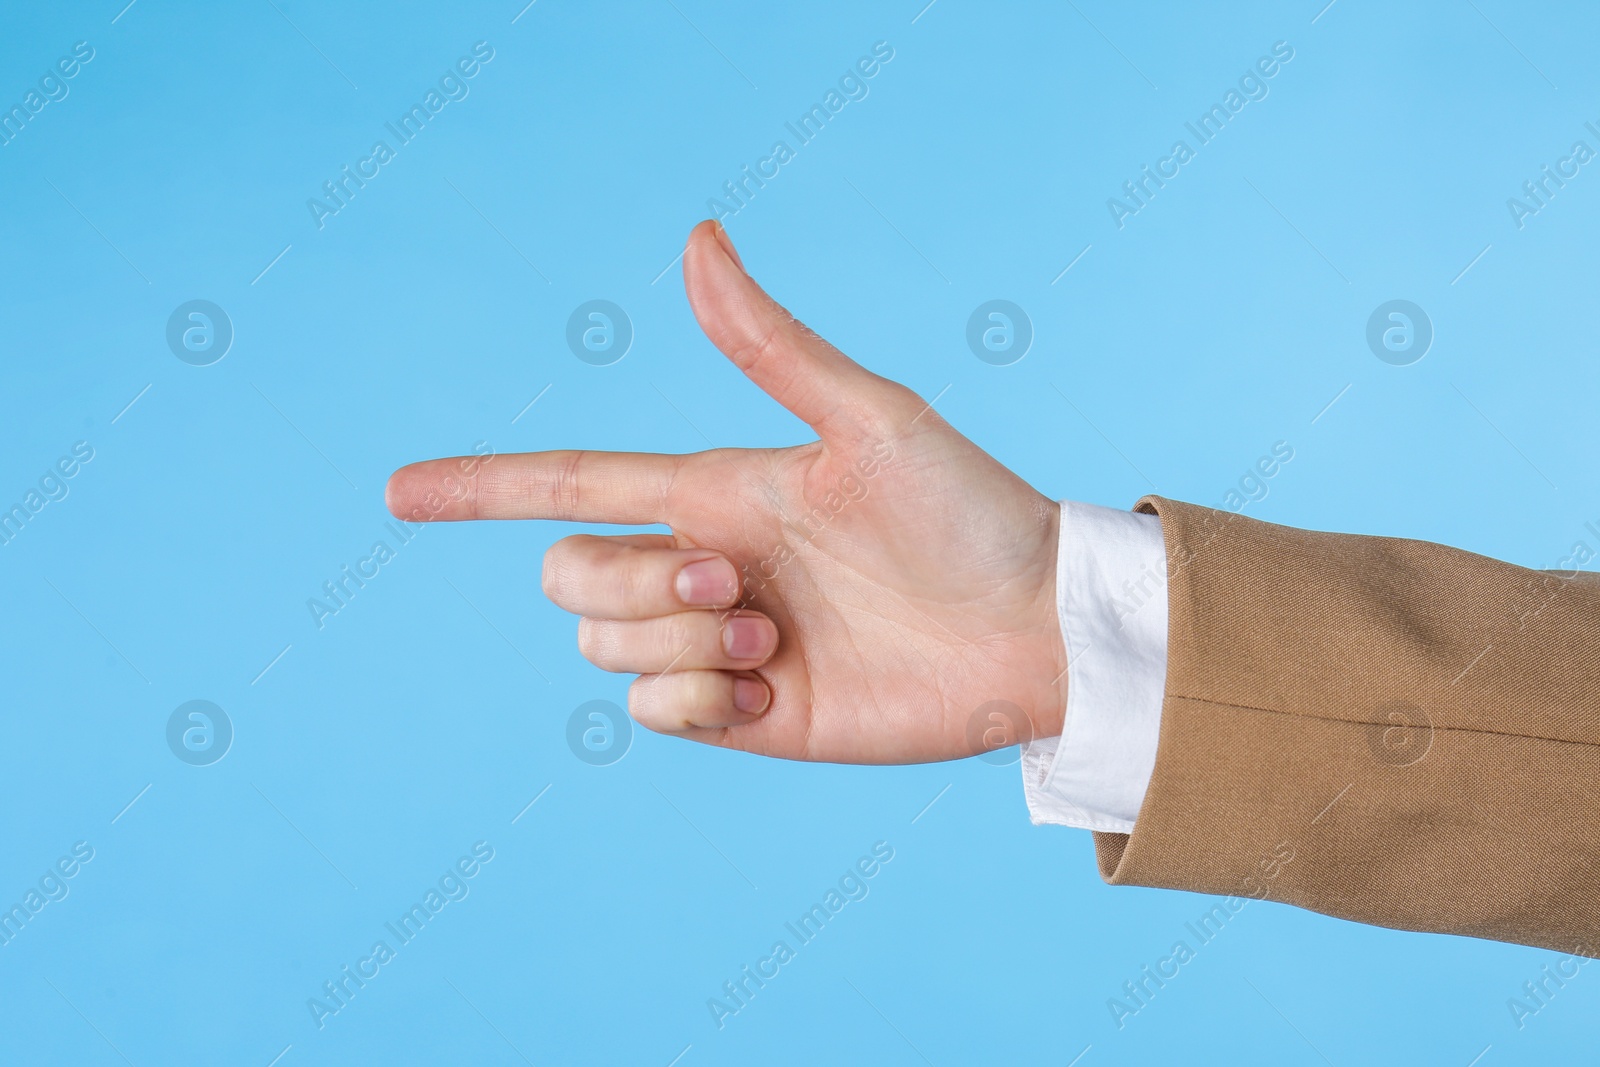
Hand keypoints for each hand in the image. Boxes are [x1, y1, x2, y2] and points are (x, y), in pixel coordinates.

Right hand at [386, 221, 1066, 763]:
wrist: (1030, 632)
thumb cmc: (966, 512)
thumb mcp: (869, 419)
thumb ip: (770, 344)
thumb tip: (695, 237)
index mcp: (717, 490)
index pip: (570, 483)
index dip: (481, 486)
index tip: (397, 491)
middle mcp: (704, 564)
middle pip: (571, 573)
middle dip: (635, 581)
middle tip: (742, 584)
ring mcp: (720, 643)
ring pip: (606, 645)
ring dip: (683, 640)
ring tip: (782, 635)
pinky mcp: (745, 713)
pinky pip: (655, 712)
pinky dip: (699, 698)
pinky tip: (777, 686)